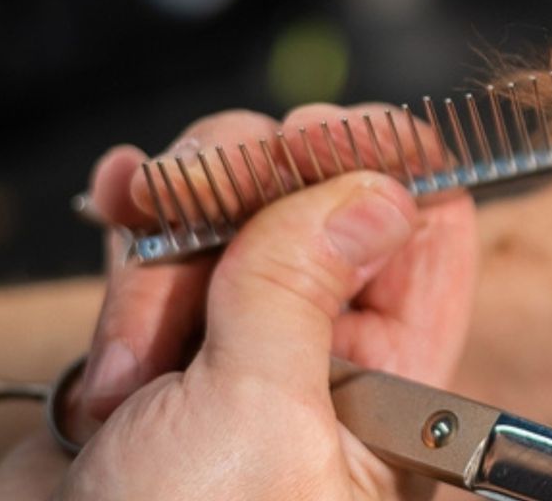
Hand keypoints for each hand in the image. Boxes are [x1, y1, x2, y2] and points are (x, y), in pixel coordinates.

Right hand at [0, 106, 476, 499]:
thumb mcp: (261, 418)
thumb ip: (303, 287)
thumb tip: (369, 188)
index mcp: (398, 393)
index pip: (429, 241)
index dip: (392, 167)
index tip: (340, 132)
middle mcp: (331, 363)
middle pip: (325, 203)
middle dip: (261, 190)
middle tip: (217, 192)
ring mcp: (243, 351)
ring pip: (236, 212)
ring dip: (176, 241)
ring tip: (139, 341)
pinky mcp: (162, 347)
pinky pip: (165, 246)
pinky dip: (139, 227)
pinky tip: (122, 203)